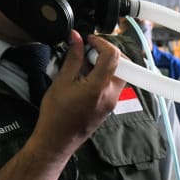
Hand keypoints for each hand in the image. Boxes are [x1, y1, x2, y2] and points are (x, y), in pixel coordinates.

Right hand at [35, 31, 123, 152]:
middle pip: (123, 64)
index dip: (102, 43)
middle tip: (90, 52)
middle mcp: (110, 95)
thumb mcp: (61, 82)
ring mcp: (112, 102)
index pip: (113, 56)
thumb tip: (76, 39)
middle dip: (108, 54)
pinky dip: (104, 76)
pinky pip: (114, 85)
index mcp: (99, 87)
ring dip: (106, 65)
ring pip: (120, 74)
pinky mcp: (109, 106)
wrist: (57, 140)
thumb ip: (73, 58)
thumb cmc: (56, 116)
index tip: (90, 41)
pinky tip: (86, 78)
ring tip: (86, 66)